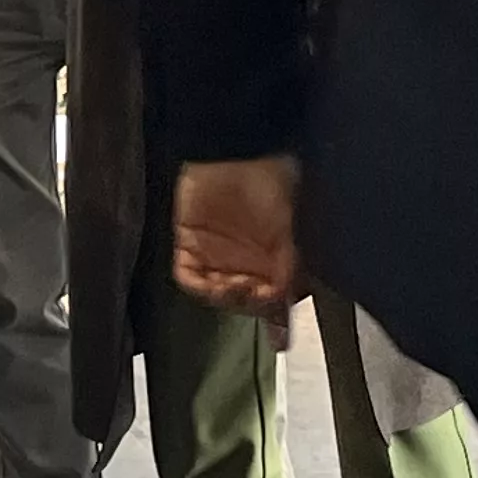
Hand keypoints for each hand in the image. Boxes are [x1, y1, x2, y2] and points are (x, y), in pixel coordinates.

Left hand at [173, 153, 304, 315]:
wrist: (234, 151)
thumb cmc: (270, 183)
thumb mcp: (289, 231)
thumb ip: (289, 271)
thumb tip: (287, 306)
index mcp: (272, 260)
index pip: (272, 300)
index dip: (274, 314)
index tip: (276, 326)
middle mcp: (244, 262)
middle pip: (242, 301)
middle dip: (247, 304)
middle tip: (251, 294)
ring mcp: (215, 256)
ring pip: (216, 294)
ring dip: (224, 297)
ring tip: (232, 286)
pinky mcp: (189, 245)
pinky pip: (188, 277)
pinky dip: (199, 285)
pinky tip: (213, 282)